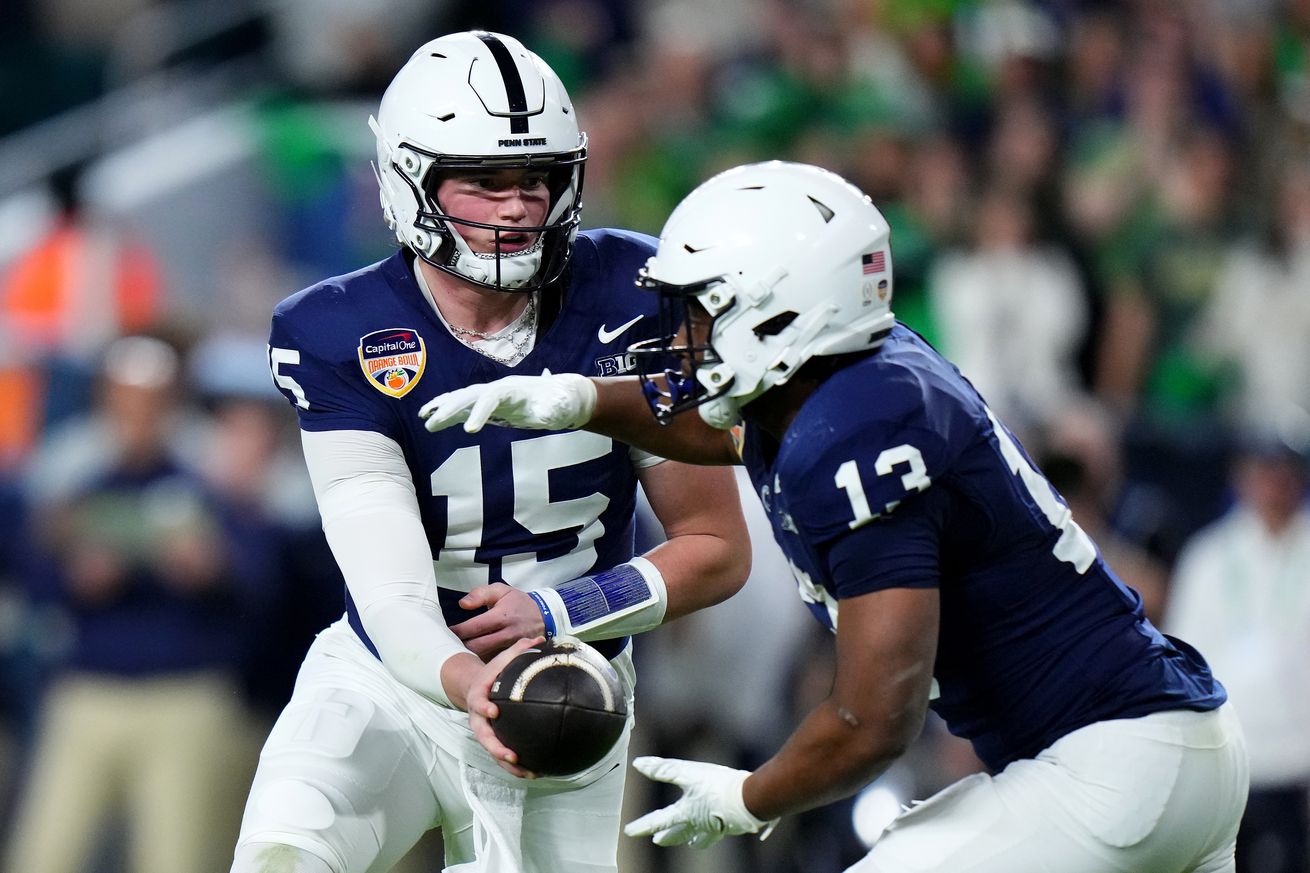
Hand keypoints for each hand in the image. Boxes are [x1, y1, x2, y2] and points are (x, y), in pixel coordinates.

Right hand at [418, 372, 595, 432]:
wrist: (561, 396)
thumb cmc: (560, 403)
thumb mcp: (559, 408)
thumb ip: (550, 410)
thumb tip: (544, 414)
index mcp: (513, 389)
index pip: (491, 398)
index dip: (480, 413)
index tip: (469, 431)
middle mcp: (498, 389)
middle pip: (470, 395)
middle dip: (451, 408)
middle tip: (432, 423)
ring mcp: (491, 396)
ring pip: (462, 398)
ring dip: (443, 407)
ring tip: (424, 419)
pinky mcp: (489, 406)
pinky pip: (464, 406)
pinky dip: (447, 410)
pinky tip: (431, 419)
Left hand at [451, 584, 546, 659]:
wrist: (544, 616)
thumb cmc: (519, 603)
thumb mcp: (502, 590)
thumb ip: (481, 593)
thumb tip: (462, 604)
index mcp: (502, 616)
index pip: (475, 626)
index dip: (459, 631)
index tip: (448, 632)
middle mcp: (507, 633)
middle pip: (478, 646)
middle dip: (461, 646)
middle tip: (449, 645)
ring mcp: (512, 647)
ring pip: (486, 657)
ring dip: (470, 656)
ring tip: (458, 653)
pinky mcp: (515, 656)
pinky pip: (496, 663)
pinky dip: (483, 662)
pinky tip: (473, 660)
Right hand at [465, 636, 544, 777]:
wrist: (474, 688)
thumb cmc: (492, 674)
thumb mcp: (502, 659)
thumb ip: (520, 649)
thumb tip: (541, 639)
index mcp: (479, 696)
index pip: (479, 702)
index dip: (484, 707)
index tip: (495, 712)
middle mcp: (478, 718)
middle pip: (483, 736)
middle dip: (496, 747)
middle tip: (511, 754)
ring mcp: (484, 731)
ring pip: (493, 752)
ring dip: (508, 764)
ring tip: (528, 772)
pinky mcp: (492, 740)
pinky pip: (502, 757)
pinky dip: (515, 766)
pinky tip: (534, 772)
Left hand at [624, 756, 777, 848]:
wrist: (750, 798)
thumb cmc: (717, 786)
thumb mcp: (687, 773)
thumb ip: (662, 769)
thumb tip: (638, 765)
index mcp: (686, 813)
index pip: (658, 820)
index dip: (642, 826)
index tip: (628, 832)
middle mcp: (699, 824)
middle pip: (679, 834)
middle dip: (669, 837)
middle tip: (658, 841)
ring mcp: (716, 827)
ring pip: (702, 837)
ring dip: (693, 839)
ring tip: (692, 842)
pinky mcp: (732, 824)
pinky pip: (721, 831)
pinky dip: (716, 831)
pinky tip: (723, 827)